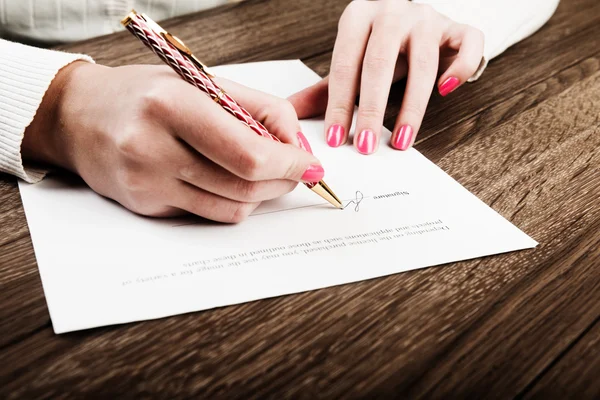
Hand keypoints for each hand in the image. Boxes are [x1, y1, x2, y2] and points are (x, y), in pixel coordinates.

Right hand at [22, 62, 322, 222]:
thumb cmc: (143, 94)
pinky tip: (230, 180)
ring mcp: (147, 183)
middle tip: (296, 169)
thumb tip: (297, 143)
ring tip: (264, 173)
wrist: (77, 116)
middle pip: (245, 185)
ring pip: (232, 207)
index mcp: (171, 105)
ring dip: (262, 194)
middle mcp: (153, 148)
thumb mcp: (199, 82)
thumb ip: (256, 109)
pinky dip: (233, 200)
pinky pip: (209, 213)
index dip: (290, 164)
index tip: (310, 164)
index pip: (248, 153)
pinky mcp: (146, 206)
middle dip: (283, 181)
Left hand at [289, 0, 483, 153]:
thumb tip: (290, 114)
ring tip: (401, 141)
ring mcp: (427, 19)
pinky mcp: (457, 28)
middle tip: (365, 146)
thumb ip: (324, 89)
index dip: (339, 104)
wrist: (415, 20)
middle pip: (380, 63)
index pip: (344, 64)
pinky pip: (468, 44)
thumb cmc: (378, 48)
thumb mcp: (350, 63)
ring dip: (412, 107)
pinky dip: (461, 68)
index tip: (335, 139)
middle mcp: (392, 13)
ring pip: (423, 61)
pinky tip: (446, 90)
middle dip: (371, 109)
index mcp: (358, 17)